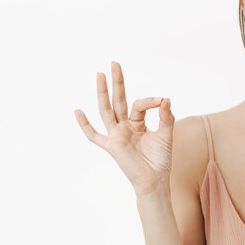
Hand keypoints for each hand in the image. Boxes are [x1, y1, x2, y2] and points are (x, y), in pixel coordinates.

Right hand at [74, 61, 174, 194]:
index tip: (162, 100)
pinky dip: (85, 125)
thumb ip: (166, 117)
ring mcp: (116, 135)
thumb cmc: (160, 159)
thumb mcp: (166, 134)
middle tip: (114, 63)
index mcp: (137, 123)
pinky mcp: (112, 147)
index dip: (150, 100)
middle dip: (117, 82)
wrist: (155, 181)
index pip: (139, 105)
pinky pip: (94, 136)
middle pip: (118, 100)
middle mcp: (124, 126)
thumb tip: (165, 98)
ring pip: (106, 111)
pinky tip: (78, 111)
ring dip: (103, 93)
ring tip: (100, 75)